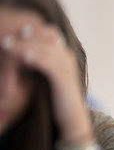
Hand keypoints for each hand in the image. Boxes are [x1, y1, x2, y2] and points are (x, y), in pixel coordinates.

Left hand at [1, 23, 88, 138]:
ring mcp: (67, 67)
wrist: (72, 118)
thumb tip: (25, 55)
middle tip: (5, 36)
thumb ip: (42, 64)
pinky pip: (48, 64)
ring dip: (23, 45)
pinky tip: (22, 57)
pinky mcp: (63, 79)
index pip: (49, 35)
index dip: (32, 31)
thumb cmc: (58, 99)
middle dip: (24, 36)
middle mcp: (67, 58)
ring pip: (44, 49)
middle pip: (45, 39)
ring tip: (6, 44)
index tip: (14, 31)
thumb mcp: (49, 78)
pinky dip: (35, 58)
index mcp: (64, 56)